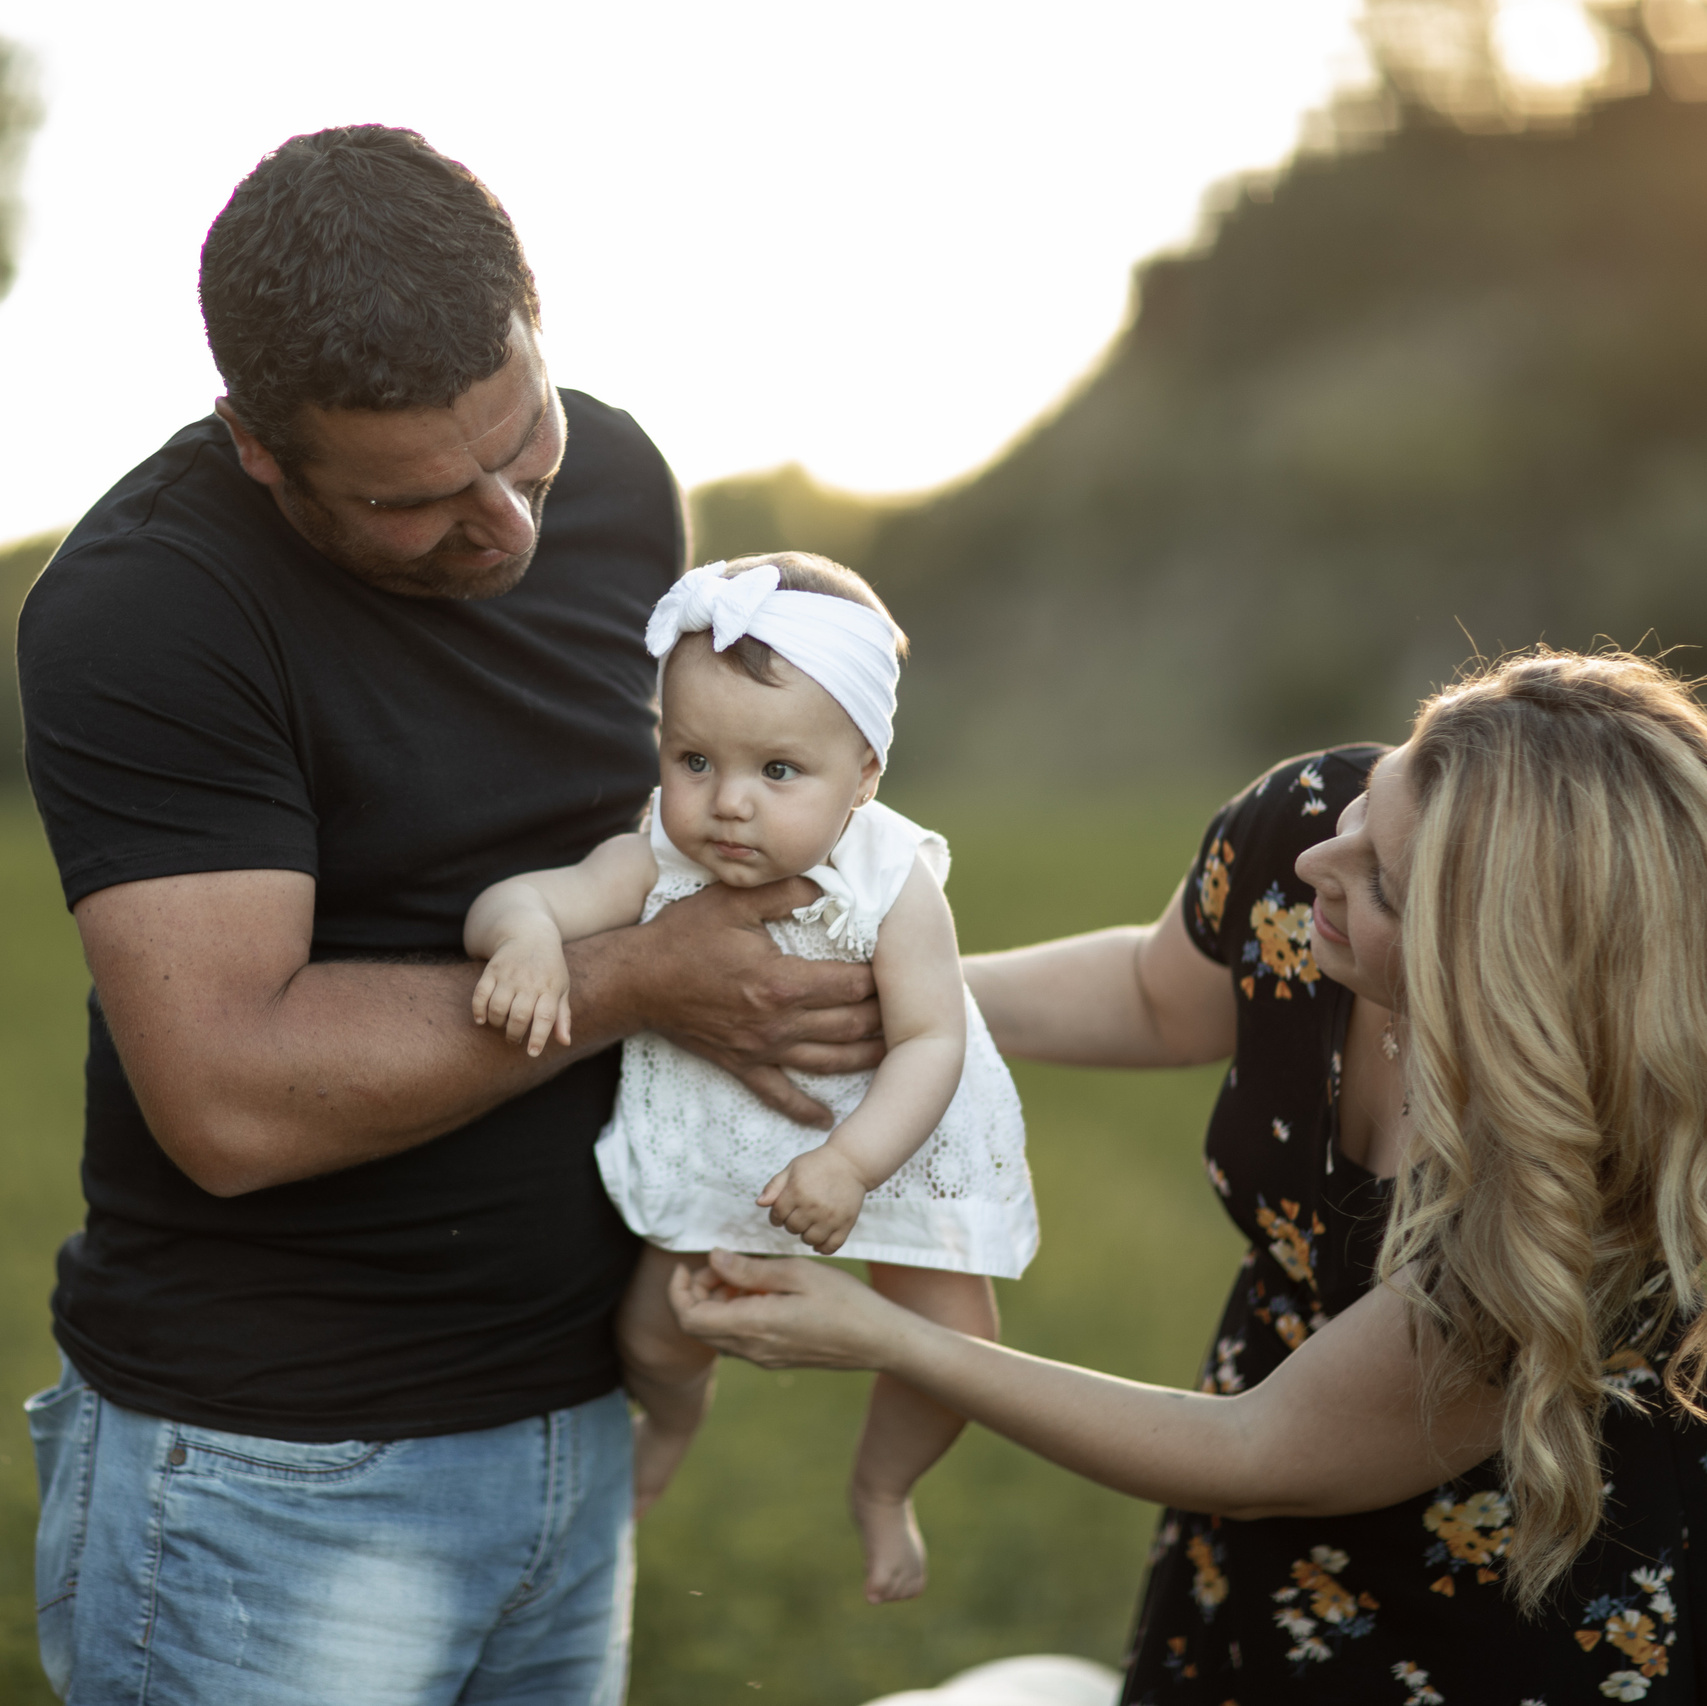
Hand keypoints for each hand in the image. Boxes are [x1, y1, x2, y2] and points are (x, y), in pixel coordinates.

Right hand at [471, 930, 572, 1056]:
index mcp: (550, 987)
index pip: (545, 1016)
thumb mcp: (561, 988)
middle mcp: (529, 981)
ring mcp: (509, 975)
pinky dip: (478, 1010)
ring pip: (497, 1007)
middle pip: (518, 1015)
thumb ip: (562, 1016)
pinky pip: (480, 994)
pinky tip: (482, 1019)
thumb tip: (565, 1043)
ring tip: (502, 1026)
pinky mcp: (491, 970)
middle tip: (514, 1039)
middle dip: (514, 1034)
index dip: (538, 1037)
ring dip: (497, 1023)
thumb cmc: (549, 968)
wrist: (529, 934)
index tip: (532, 1053)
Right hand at [588, 876, 884, 1125]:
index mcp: (781, 982)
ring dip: (865, 1059)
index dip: (880, 978)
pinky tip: (828, 1117)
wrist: (635, 982)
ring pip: (828, 1062)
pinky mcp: (742, 1065)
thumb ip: (787, 890)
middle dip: (883, 1017)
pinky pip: (778, 1094)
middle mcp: (777, 1023)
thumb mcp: (734, 901)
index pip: (850, 985)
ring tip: (893, 1052)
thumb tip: (829, 882)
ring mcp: (761, 1049)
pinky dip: (805, 1109)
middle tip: (907, 1008)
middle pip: (849, 1026)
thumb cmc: (683, 936)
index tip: (897, 968)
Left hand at [669, 1248, 896, 1369]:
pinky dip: (735, 1314)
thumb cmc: (843, 1301)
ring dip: (717, 1303)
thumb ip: (749, 1271)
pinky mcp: (775, 1358)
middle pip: (699, 1328)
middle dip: (697, 1293)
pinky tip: (761, 1292)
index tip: (685, 1265)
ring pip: (718, 1334)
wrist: (878, 1340)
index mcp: (753, 1326)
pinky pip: (739, 1339)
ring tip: (743, 1274)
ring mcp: (763, 1359)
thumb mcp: (796, 1273)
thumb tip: (714, 1258)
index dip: (678, 1291)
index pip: (690, 1319)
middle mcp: (752, 1350)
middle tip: (721, 1263)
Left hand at [756, 1144, 868, 1253]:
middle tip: (799, 1213)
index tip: (783, 1211)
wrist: (850, 1162)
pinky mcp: (846, 1224)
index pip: (777, 1214)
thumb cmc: (818, 1164)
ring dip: (806, 1234)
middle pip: (792, 1228)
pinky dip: (823, 1247)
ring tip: (810, 1223)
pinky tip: (819, 1240)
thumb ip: (774, 1186)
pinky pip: (831, 1246)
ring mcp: (830, 1217)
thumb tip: (759, 1203)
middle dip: (791, 1222)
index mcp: (797, 1191)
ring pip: (809, 1240)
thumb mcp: (792, 1168)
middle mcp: (813, 1206)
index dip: (777, 1215)